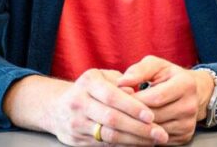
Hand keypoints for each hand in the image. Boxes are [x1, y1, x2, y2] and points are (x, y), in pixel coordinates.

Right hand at [9, 70, 168, 144]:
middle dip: (139, 128)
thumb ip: (122, 81)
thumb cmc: (91, 88)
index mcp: (88, 82)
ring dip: (134, 140)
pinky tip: (139, 144)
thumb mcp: (104, 76)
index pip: (112, 97)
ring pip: (108, 136)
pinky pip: (104, 145)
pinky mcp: (76, 140)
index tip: (152, 116)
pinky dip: (124, 145)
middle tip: (160, 134)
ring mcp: (76, 123)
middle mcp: (79, 103)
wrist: (56, 107)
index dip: (133, 107)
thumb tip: (139, 92)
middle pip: (111, 119)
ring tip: (153, 141)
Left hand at [118, 56, 214, 143]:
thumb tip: (121, 83)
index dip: (134, 99)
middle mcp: (191, 105)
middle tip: (117, 111)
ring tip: (123, 119)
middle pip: (155, 116)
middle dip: (133, 114)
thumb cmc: (168, 76)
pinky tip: (135, 127)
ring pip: (155, 130)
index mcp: (186, 84)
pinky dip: (144, 136)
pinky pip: (159, 140)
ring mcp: (189, 123)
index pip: (156, 97)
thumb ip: (138, 71)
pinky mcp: (185, 136)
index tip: (119, 97)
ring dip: (136, 127)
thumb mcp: (155, 66)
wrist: (191, 92)